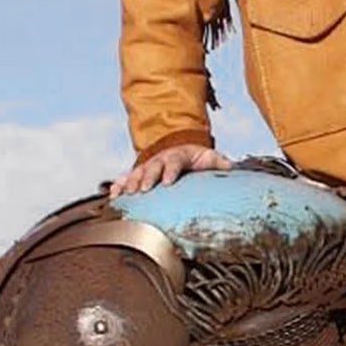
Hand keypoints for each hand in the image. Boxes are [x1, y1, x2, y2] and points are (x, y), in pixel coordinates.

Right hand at [108, 144, 232, 197]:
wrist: (181, 151)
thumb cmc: (198, 159)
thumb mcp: (210, 158)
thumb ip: (220, 163)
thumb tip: (232, 168)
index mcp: (178, 155)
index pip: (175, 162)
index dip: (171, 171)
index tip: (168, 182)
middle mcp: (160, 160)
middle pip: (152, 167)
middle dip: (147, 178)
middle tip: (144, 190)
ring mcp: (147, 166)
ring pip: (136, 173)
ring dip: (131, 183)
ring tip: (126, 195)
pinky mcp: (139, 174)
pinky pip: (126, 179)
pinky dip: (119, 185)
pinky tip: (113, 194)